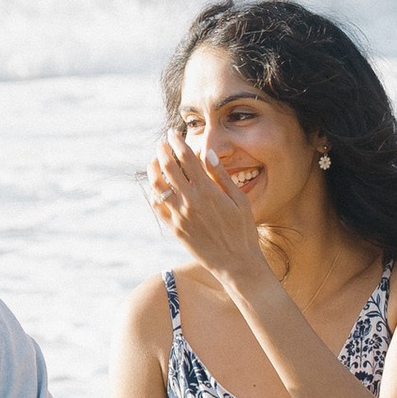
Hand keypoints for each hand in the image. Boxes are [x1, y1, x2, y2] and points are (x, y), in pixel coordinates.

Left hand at [145, 131, 271, 297]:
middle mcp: (190, 202)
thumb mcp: (240, 200)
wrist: (235, 263)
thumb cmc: (242, 230)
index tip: (173, 133)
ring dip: (153, 170)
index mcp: (207, 192)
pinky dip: (155, 193)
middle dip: (163, 151)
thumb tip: (208, 153)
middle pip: (168, 168)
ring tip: (155, 161)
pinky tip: (158, 187)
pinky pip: (158, 207)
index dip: (177, 142)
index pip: (186, 158)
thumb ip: (222, 175)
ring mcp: (180, 216)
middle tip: (163, 143)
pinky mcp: (175, 229)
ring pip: (158, 186)